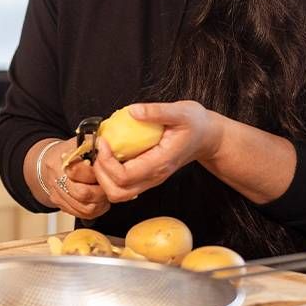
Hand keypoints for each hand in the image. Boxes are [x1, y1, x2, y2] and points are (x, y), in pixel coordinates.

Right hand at [39, 137, 110, 219]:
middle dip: (101, 191)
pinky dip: (95, 210)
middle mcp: (57, 178)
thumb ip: (96, 145)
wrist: (51, 161)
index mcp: (64, 161)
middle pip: (83, 193)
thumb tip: (108, 148)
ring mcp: (58, 194)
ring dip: (100, 202)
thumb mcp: (83, 142)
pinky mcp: (61, 205)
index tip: (106, 171)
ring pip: (85, 208)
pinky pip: (83, 214)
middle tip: (109, 186)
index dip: (98, 173)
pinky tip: (99, 201)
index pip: (81, 171)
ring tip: (105, 193)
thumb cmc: (71, 151)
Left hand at [91, 101, 224, 202]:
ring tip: (101, 153)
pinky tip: (109, 155)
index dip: (106, 162)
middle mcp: (154, 177)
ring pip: (118, 194)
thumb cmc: (195, 124)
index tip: (102, 141)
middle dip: (100, 173)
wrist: (207, 137)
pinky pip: (122, 186)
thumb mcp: (180, 111)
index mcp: (160, 163)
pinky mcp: (146, 177)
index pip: (124, 176)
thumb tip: (133, 111)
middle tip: (98, 149)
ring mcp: (150, 180)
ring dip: (103, 177)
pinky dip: (109, 176)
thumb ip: (156, 111)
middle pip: (117, 192)